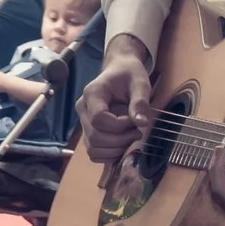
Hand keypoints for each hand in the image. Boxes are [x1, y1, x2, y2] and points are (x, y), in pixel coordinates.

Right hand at [80, 47, 153, 163]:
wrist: (120, 70)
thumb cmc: (129, 74)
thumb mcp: (140, 82)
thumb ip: (140, 102)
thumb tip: (141, 123)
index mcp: (92, 93)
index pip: (99, 119)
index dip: (119, 125)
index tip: (134, 119)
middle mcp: (83, 109)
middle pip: (94, 136)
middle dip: (120, 139)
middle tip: (137, 131)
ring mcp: (83, 122)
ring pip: (93, 148)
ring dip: (116, 149)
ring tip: (130, 137)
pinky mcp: (88, 132)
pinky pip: (94, 153)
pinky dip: (110, 154)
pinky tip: (123, 144)